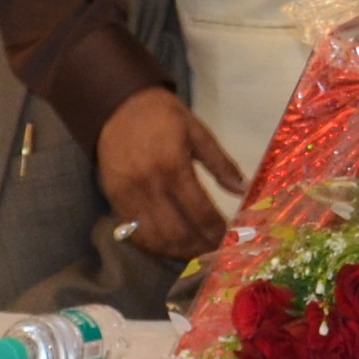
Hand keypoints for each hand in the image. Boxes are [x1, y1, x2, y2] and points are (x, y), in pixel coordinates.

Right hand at [96, 88, 245, 260]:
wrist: (116, 104)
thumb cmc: (162, 116)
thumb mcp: (197, 131)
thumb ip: (220, 163)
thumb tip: (243, 189)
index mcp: (173, 166)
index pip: (199, 211)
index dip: (217, 231)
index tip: (231, 238)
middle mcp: (148, 186)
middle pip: (177, 233)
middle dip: (200, 247)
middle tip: (217, 251)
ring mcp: (128, 196)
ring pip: (155, 239)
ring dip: (179, 252)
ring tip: (198, 253)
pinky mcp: (114, 200)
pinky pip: (136, 233)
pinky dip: (156, 245)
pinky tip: (172, 245)